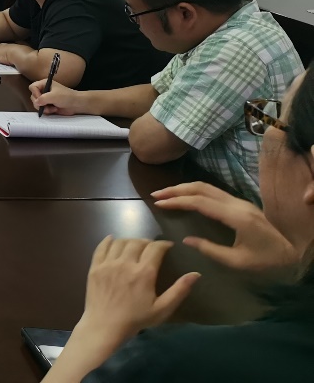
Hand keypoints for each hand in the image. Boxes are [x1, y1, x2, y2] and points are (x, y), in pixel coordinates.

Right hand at [29, 79, 84, 114]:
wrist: (76, 104)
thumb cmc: (66, 97)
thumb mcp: (53, 96)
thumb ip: (42, 99)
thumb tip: (36, 103)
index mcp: (45, 83)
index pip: (32, 87)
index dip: (35, 93)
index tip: (41, 98)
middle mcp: (44, 90)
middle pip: (33, 96)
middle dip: (40, 103)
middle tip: (46, 105)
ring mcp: (45, 98)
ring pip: (37, 104)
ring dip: (44, 108)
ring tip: (52, 109)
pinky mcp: (48, 105)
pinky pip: (41, 109)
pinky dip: (46, 111)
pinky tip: (54, 110)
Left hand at [75, 237, 198, 342]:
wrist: (105, 325)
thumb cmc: (136, 319)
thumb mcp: (162, 309)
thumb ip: (179, 290)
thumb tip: (196, 274)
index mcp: (143, 273)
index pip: (155, 248)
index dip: (163, 244)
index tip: (168, 246)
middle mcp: (125, 264)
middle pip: (137, 242)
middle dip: (147, 242)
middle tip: (152, 248)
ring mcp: (108, 264)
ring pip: (120, 242)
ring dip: (130, 241)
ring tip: (135, 246)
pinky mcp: (95, 266)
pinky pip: (101, 247)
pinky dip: (108, 241)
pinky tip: (113, 240)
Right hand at [153, 181, 298, 271]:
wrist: (291, 254)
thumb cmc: (265, 261)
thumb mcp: (237, 262)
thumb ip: (210, 250)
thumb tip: (186, 240)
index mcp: (236, 217)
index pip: (200, 202)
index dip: (178, 201)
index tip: (160, 204)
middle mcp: (237, 204)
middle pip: (201, 188)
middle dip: (177, 189)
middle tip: (156, 194)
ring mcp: (239, 202)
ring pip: (207, 186)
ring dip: (184, 188)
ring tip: (166, 194)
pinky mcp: (240, 204)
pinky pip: (213, 191)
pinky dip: (194, 191)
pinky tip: (185, 197)